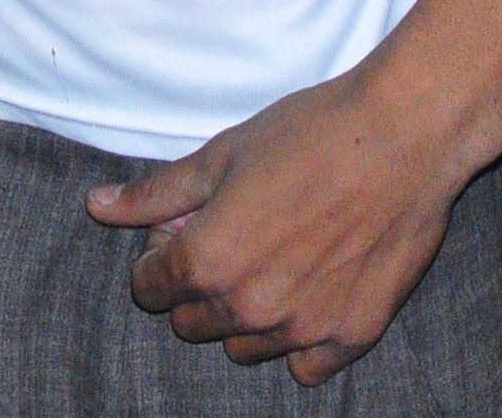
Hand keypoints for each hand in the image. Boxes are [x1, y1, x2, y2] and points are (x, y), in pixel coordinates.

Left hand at [90, 62, 481, 381]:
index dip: (160, 256)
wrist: (405, 134)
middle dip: (198, 286)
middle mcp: (251, 308)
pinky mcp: (353, 334)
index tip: (185, 229)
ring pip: (246, 348)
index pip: (150, 291)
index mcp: (209, 262)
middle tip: (232, 237)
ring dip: (246, 315)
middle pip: (192, 324)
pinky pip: (306, 367)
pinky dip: (300, 338)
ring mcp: (304, 329)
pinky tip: (312, 290)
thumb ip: (156, 194)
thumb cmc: (311, 133)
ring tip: (275, 257)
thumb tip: (97, 207)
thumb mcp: (221, 155)